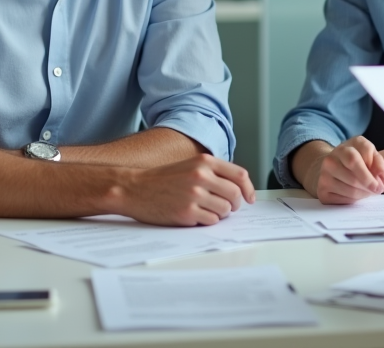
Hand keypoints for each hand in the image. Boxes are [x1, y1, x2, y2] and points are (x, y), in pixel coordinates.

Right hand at [115, 154, 255, 225]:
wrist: (134, 189)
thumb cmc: (163, 179)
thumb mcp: (189, 166)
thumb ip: (213, 173)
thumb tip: (238, 189)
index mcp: (204, 162)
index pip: (239, 175)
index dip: (248, 189)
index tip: (249, 199)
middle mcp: (201, 176)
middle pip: (235, 194)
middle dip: (235, 204)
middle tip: (228, 208)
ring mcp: (194, 195)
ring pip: (225, 210)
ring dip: (220, 214)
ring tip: (207, 211)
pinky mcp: (187, 212)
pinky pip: (211, 221)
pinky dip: (208, 221)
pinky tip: (196, 216)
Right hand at [309, 136, 383, 203]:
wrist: (333, 167)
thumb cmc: (356, 161)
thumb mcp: (369, 155)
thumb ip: (379, 164)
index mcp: (346, 147)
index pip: (358, 157)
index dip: (373, 171)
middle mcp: (331, 159)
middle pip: (353, 176)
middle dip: (370, 185)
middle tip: (379, 190)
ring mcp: (324, 175)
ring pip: (350, 190)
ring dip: (364, 194)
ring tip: (368, 191)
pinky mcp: (322, 190)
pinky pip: (343, 200)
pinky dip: (355, 200)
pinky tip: (357, 194)